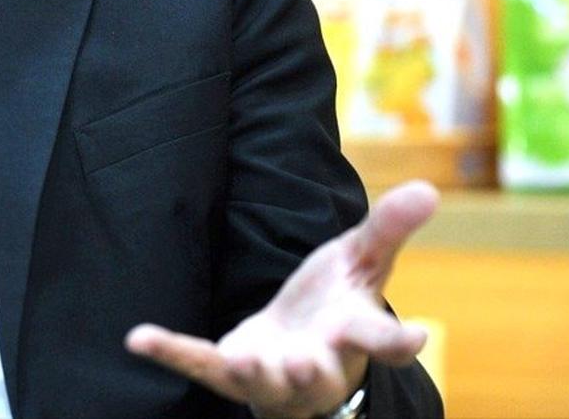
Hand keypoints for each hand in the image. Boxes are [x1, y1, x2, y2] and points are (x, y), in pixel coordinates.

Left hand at [124, 180, 438, 418]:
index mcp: (353, 333)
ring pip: (266, 381)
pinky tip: (138, 339)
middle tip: (305, 362)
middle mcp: (317, 363)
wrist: (297, 350)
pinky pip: (199, 364)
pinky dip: (171, 352)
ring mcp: (272, 374)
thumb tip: (429, 187)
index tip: (416, 339)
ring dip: (255, 373)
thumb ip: (388, 229)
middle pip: (321, 370)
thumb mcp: (359, 261)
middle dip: (313, 368)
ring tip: (241, 361)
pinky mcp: (229, 373)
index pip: (381, 340)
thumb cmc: (335, 305)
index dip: (398, 342)